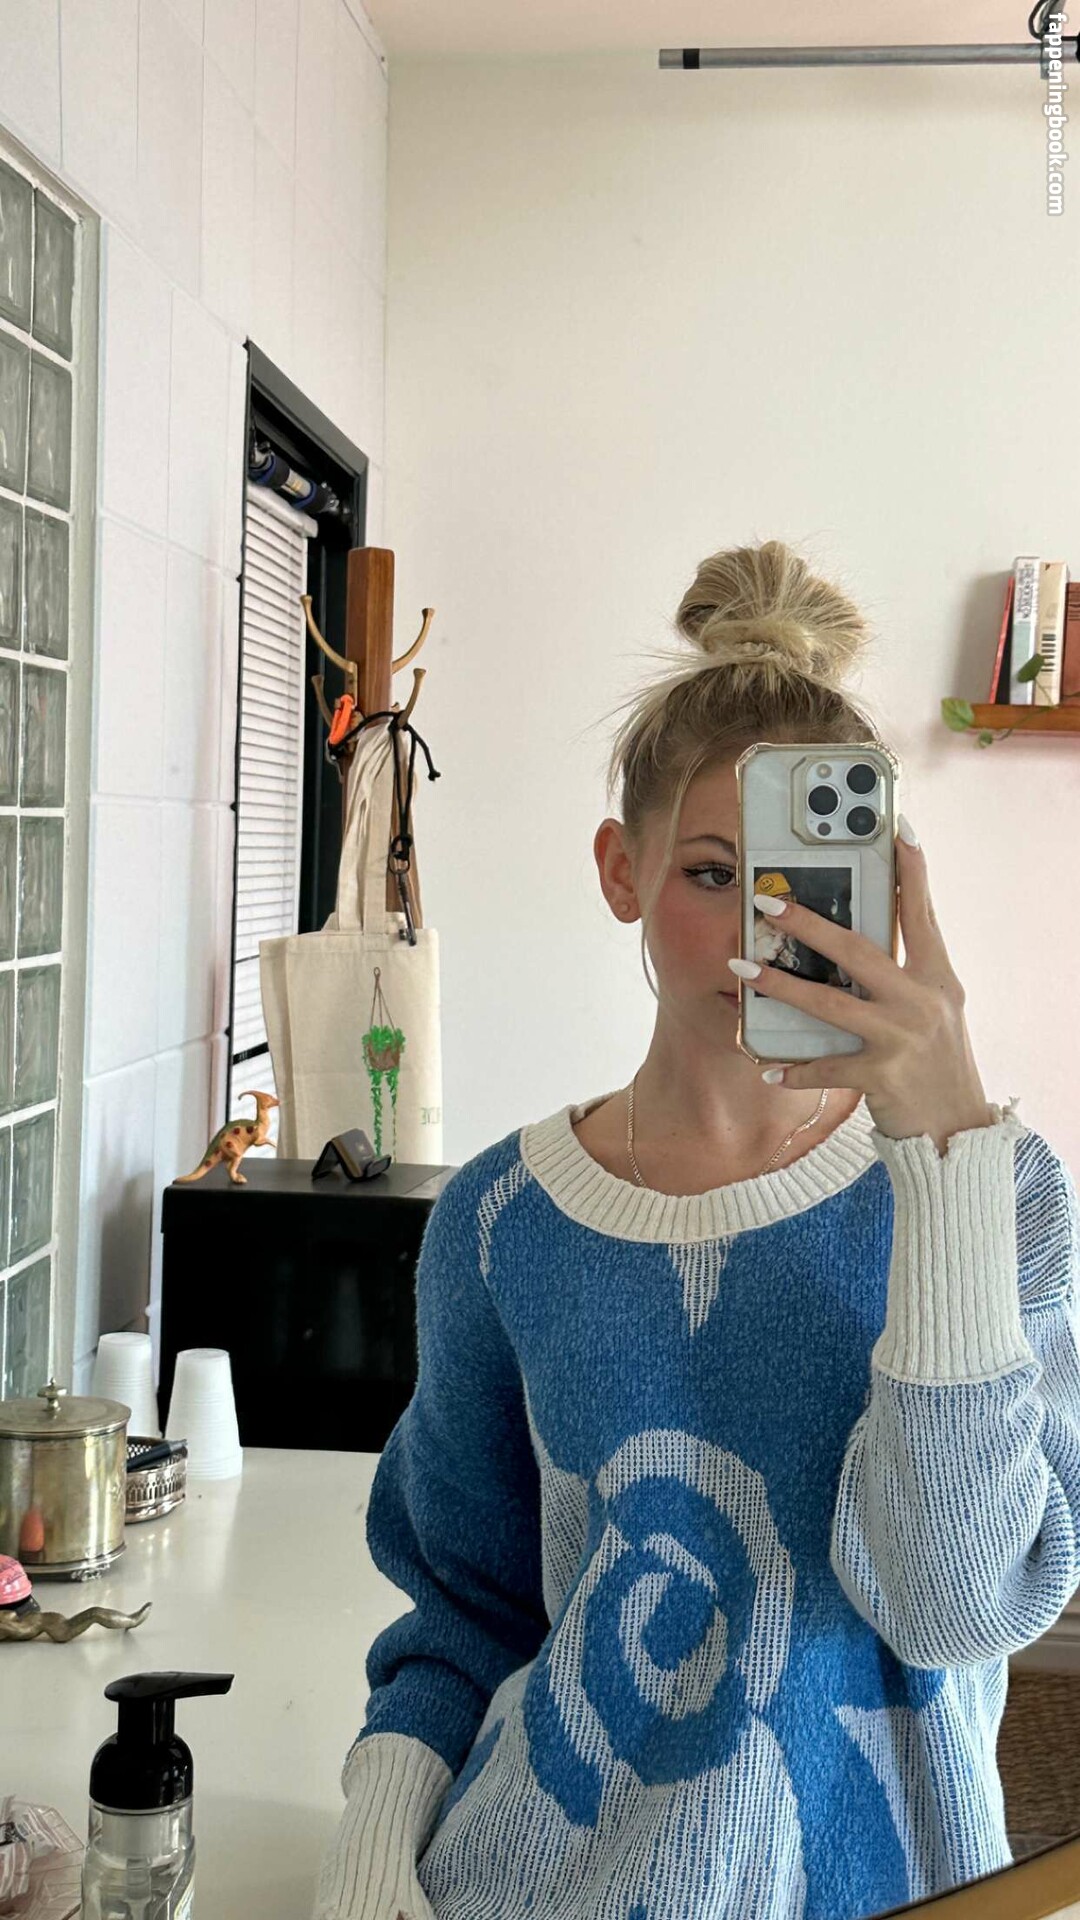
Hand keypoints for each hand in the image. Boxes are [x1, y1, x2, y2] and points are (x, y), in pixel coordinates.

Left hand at [729, 826, 994, 1154]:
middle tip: (766, 901)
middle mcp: (922, 1002)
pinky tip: (765, 1064)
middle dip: (808, 924)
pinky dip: (792, 1067)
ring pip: (829, 1004)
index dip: (912, 870)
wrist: (957, 1132)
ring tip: (741, 967)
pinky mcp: (881, 1077)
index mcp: (937, 978)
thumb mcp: (934, 1010)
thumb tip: (851, 941)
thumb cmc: (936, 1063)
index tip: (898, 828)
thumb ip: (903, 975)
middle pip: (858, 951)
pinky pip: (825, 1067)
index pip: (923, 914)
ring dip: (780, 985)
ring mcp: (901, 1039)